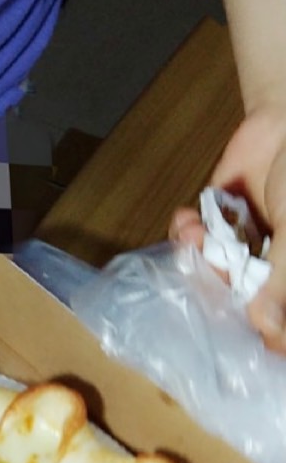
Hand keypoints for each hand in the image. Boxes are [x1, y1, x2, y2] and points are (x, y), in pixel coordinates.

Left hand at [169, 104, 285, 352]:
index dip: (264, 340)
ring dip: (198, 255)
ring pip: (214, 277)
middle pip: (242, 306)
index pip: (278, 327)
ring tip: (194, 229)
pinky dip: (186, 233)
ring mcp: (246, 254)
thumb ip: (285, 279)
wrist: (284, 120)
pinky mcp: (219, 230)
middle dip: (218, 284)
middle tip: (209, 255)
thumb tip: (268, 330)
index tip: (239, 343)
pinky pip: (196, 247)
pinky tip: (186, 216)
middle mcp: (274, 275)